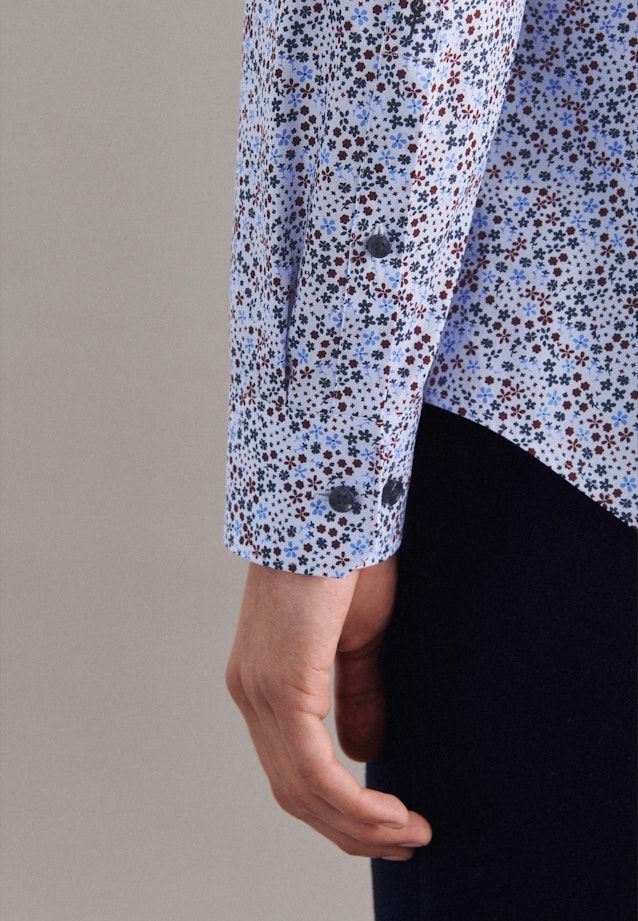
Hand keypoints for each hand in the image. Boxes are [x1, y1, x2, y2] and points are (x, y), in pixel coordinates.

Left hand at [225, 557, 431, 858]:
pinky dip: (352, 803)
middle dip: (351, 829)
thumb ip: (357, 696)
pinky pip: (313, 767)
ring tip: (409, 835)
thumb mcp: (359, 640)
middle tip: (406, 842)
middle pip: (294, 791)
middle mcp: (251, 693)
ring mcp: (259, 691)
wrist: (331, 505)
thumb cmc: (346, 560)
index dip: (340, 809)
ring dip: (358, 825)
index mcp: (264, 683)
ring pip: (302, 789)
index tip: (392, 824)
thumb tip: (364, 753)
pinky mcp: (280, 684)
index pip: (293, 768)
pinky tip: (390, 814)